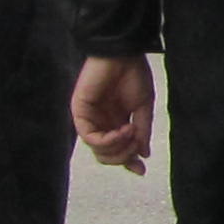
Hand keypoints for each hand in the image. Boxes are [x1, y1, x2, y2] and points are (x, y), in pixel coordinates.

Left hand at [72, 54, 153, 173]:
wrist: (123, 54)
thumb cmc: (134, 75)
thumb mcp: (143, 108)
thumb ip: (142, 132)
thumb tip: (143, 154)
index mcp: (115, 122)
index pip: (117, 150)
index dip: (128, 162)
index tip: (142, 169)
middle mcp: (101, 123)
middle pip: (106, 155)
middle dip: (124, 156)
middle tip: (136, 145)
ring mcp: (90, 119)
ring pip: (98, 150)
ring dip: (118, 147)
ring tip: (131, 133)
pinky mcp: (80, 112)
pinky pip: (90, 137)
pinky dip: (108, 140)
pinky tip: (122, 131)